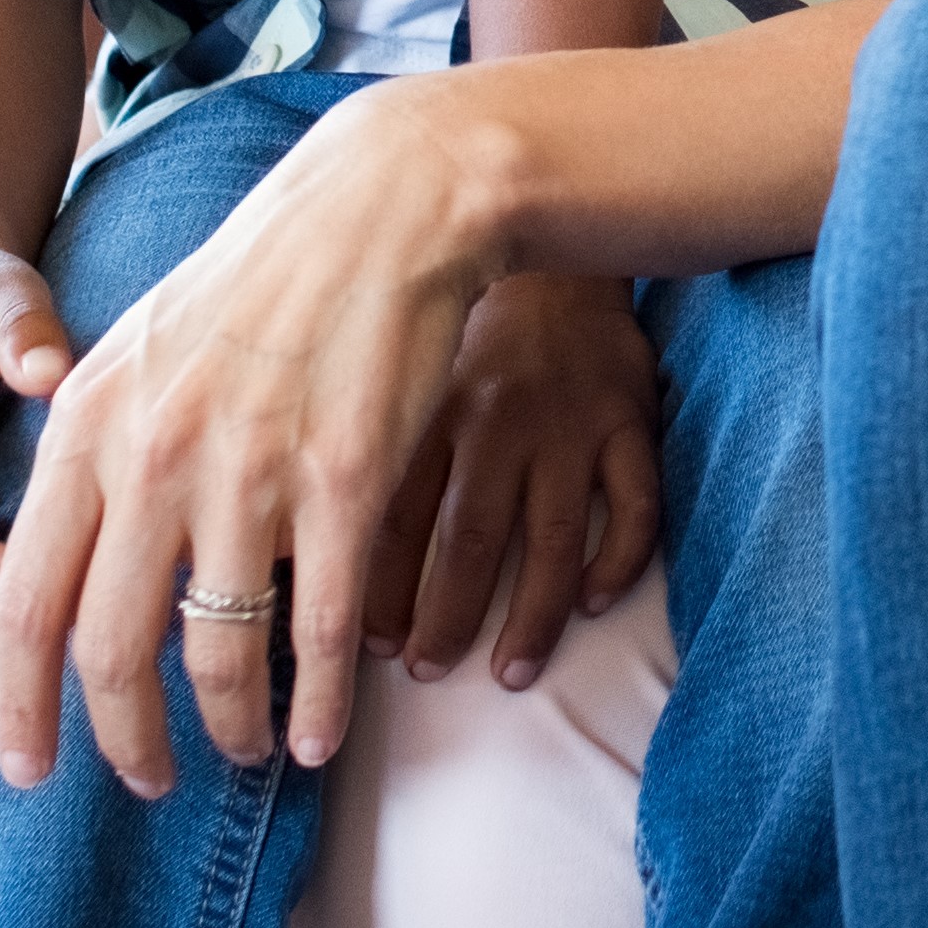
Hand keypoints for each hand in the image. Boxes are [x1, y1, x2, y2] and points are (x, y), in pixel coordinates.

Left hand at [0, 75, 494, 795]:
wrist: (381, 205)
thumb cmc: (259, 280)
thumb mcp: (135, 353)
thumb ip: (90, 456)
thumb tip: (60, 564)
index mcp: (86, 431)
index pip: (24, 605)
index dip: (20, 706)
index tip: (29, 767)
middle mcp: (155, 460)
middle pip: (110, 652)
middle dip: (123, 743)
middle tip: (146, 779)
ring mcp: (253, 473)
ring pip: (218, 654)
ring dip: (227, 727)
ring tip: (240, 753)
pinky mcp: (347, 480)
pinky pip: (322, 626)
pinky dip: (318, 700)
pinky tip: (318, 736)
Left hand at [364, 271, 659, 689]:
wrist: (553, 254)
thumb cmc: (461, 326)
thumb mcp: (400, 370)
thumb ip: (359, 448)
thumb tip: (290, 543)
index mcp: (434, 410)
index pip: (397, 520)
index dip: (378, 592)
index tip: (362, 651)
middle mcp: (501, 420)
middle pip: (471, 539)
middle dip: (447, 618)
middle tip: (427, 673)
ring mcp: (572, 422)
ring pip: (554, 536)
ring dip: (532, 613)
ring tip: (511, 671)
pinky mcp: (631, 418)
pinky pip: (637, 501)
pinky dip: (621, 557)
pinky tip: (597, 602)